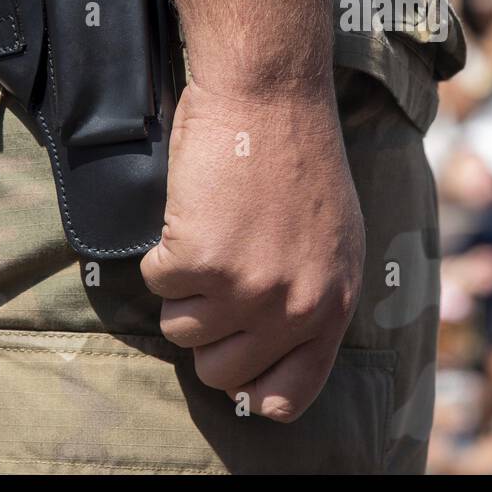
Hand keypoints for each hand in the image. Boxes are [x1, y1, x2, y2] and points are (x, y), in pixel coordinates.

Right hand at [140, 78, 364, 421]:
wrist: (272, 95)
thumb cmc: (297, 156)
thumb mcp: (334, 239)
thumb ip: (311, 296)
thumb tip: (272, 346)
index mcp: (334, 304)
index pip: (289, 396)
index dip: (252, 388)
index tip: (234, 360)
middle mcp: (295, 307)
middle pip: (220, 375)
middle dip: (206, 331)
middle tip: (213, 279)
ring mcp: (248, 288)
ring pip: (180, 332)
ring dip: (182, 286)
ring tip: (209, 232)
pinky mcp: (201, 262)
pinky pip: (157, 284)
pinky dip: (161, 249)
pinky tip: (193, 210)